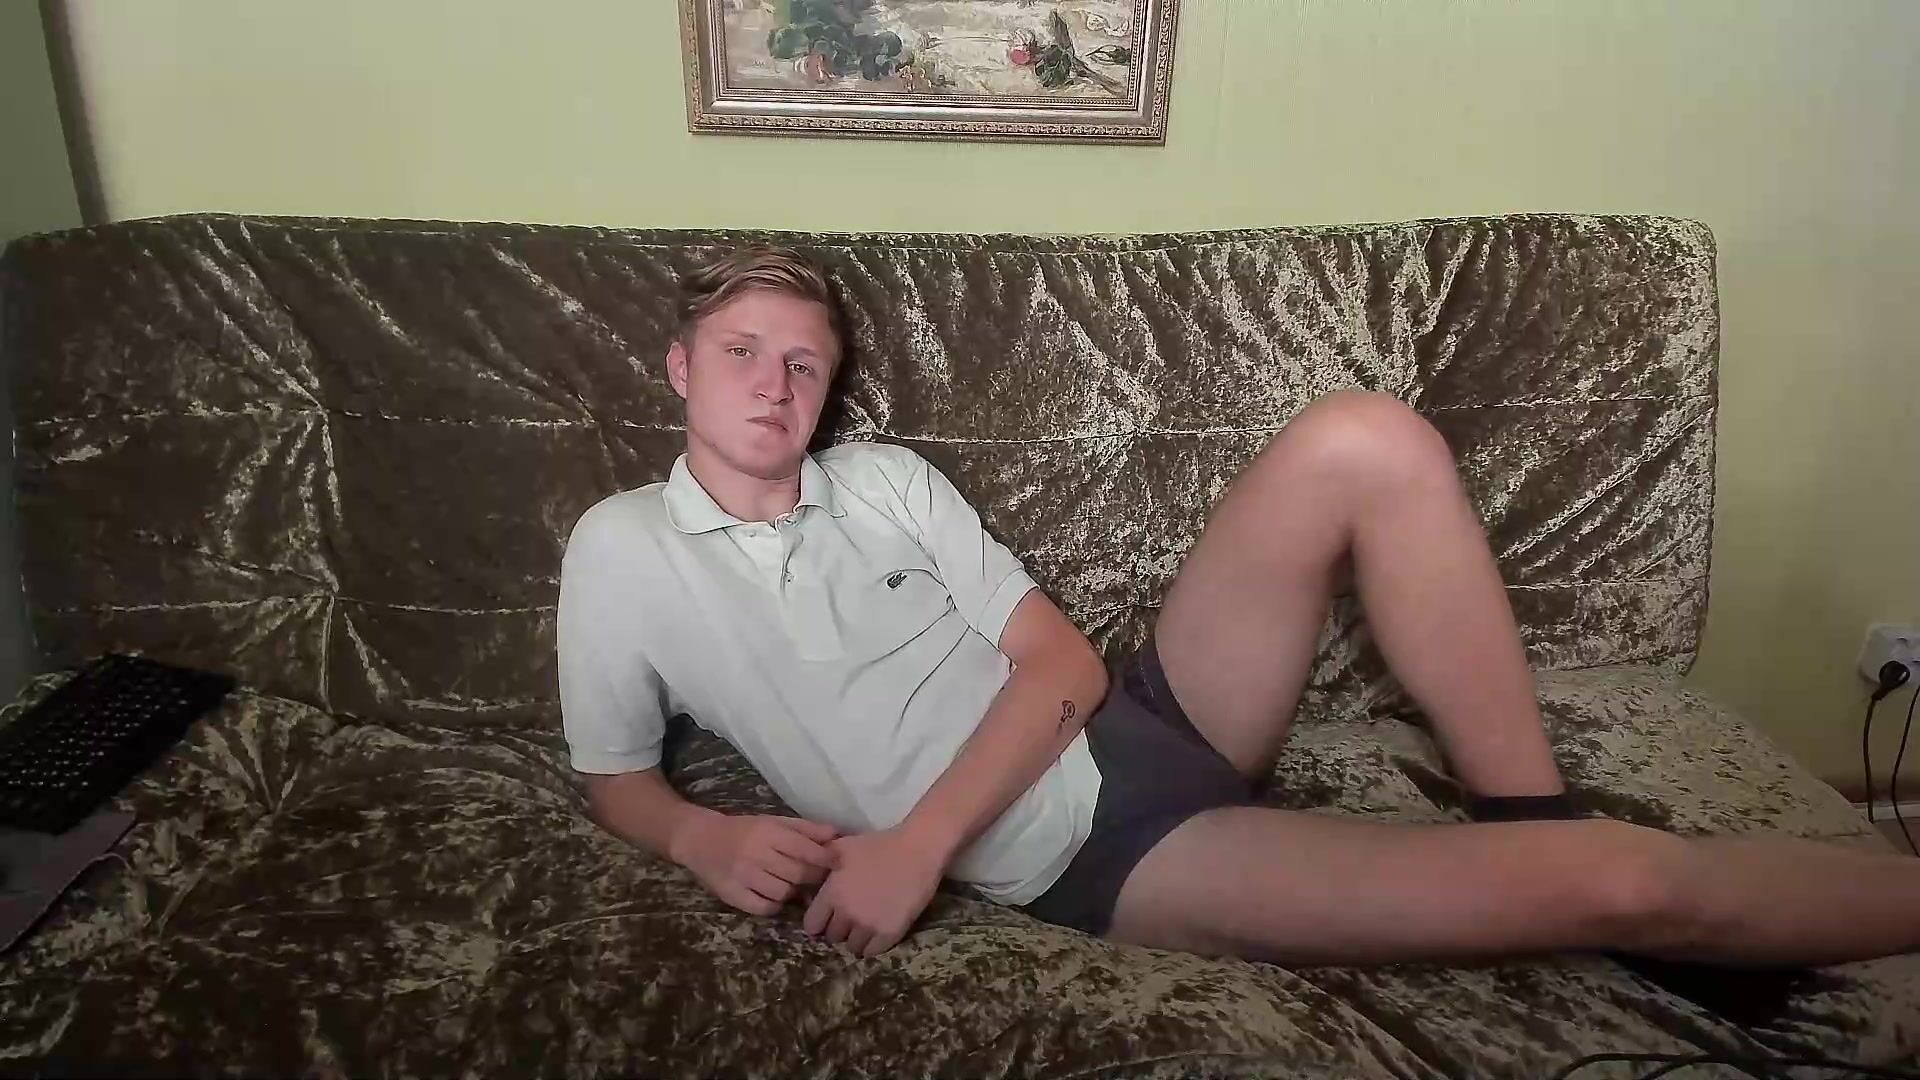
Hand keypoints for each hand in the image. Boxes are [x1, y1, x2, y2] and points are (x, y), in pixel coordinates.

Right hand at [671, 811, 840, 916]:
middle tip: (819, 879)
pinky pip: (764, 908)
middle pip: (797, 874)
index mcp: (767, 832)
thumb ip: (805, 828)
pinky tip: (773, 895)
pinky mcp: (732, 895)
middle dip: (813, 878)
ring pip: (783, 892)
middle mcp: (755, 854)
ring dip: (793, 892)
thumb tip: (836, 834)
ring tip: (791, 884)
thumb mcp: (773, 822)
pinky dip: (774, 904)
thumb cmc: (744, 829)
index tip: (837, 862)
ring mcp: (743, 877)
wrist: (700, 839)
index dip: (825, 858)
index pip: (804, 849)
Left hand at [803, 827, 945, 956]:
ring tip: (864, 927)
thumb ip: (821, 862)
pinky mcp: (889, 932)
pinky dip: (872, 945)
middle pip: (832, 937)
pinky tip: (877, 933)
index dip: (818, 922)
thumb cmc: (879, 845)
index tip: (827, 918)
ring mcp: (868, 925)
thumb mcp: (843, 846)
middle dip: (838, 929)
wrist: (917, 850)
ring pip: (852, 947)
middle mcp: (846, 913)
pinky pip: (872, 952)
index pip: (812, 925)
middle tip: (849, 920)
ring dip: (856, 939)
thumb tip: (808, 872)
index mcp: (831, 894)